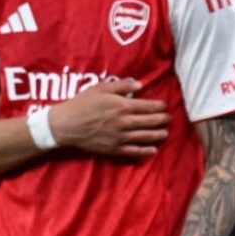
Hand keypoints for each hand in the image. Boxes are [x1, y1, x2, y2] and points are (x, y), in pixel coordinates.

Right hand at [49, 79, 169, 156]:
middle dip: (162, 120)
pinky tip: (153, 150)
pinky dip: (145, 151)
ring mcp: (120, 137)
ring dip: (158, 135)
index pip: (148, 107)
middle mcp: (125, 123)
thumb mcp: (101, 88)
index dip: (159, 106)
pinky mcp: (114, 149)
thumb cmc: (82, 104)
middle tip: (168, 119)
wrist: (67, 125)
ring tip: (165, 133)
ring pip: (145, 137)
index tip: (164, 106)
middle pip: (150, 122)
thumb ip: (122, 86)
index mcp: (123, 106)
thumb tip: (140, 84)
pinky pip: (134, 151)